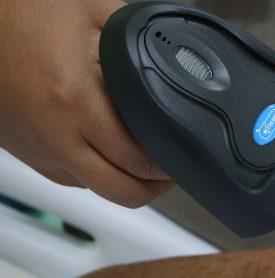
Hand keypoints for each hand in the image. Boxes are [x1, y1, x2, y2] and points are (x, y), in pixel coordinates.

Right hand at [0, 0, 172, 206]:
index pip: (137, 159)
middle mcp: (56, 135)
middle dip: (154, 186)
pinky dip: (97, 175)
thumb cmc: (21, 12)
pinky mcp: (28, 154)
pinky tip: (111, 156)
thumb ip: (137, 43)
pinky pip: (73, 180)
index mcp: (76, 101)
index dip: (168, 165)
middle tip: (170, 170)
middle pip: (121, 191)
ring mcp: (40, 150)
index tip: (180, 156)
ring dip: (126, 184)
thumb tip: (174, 59)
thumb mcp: (93, 14)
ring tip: (146, 165)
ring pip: (97, 190)